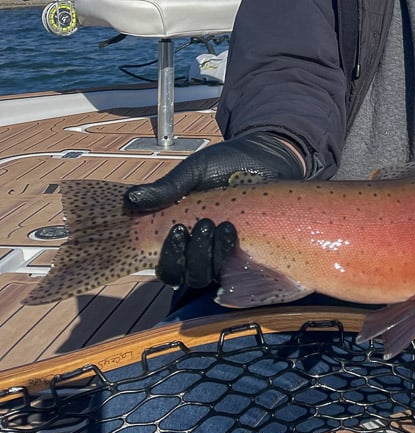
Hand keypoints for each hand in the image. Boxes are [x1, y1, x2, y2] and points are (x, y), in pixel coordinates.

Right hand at [123, 131, 304, 290]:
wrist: (265, 156)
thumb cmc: (225, 164)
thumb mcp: (193, 171)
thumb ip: (167, 188)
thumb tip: (131, 200)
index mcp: (180, 234)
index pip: (166, 263)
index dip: (168, 257)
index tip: (178, 229)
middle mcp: (199, 250)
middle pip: (186, 275)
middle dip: (193, 256)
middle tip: (205, 224)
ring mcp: (223, 253)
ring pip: (210, 275)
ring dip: (213, 255)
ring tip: (225, 226)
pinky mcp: (250, 252)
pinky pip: (237, 268)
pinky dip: (233, 255)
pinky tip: (236, 233)